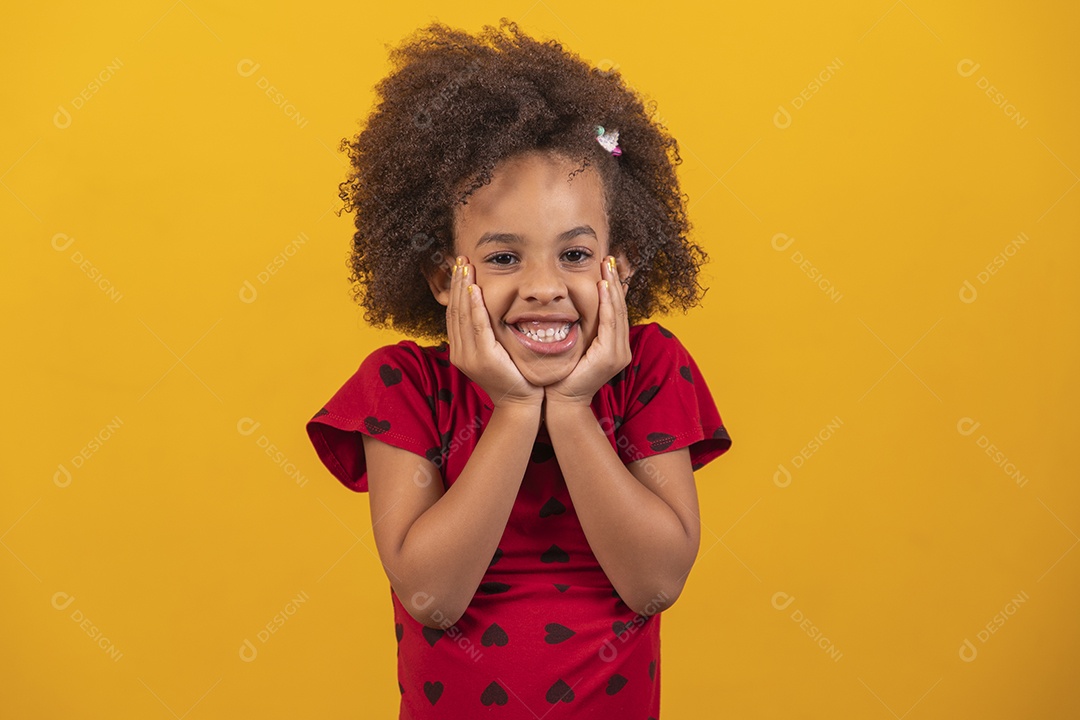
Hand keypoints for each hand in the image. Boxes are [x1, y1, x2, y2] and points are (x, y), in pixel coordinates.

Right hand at [446, 256, 543, 408]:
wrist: (520, 404)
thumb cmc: (514, 378)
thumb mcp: (496, 353)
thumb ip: (488, 336)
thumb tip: (489, 313)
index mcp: (461, 351)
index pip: (454, 314)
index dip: (455, 290)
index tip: (459, 269)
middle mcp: (460, 353)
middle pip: (454, 310)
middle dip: (456, 283)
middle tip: (460, 260)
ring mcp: (469, 356)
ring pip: (462, 314)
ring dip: (463, 288)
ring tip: (465, 267)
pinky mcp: (483, 358)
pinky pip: (477, 326)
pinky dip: (475, 306)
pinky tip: (474, 289)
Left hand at [544, 255, 630, 406]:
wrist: (561, 402)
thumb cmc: (562, 375)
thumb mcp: (574, 347)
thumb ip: (580, 330)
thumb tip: (572, 307)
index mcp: (613, 347)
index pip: (615, 311)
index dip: (612, 288)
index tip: (606, 267)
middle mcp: (621, 349)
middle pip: (620, 308)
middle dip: (615, 282)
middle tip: (609, 259)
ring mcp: (618, 354)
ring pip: (618, 312)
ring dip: (612, 287)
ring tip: (607, 267)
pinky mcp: (610, 356)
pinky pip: (611, 323)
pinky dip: (608, 304)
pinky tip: (604, 287)